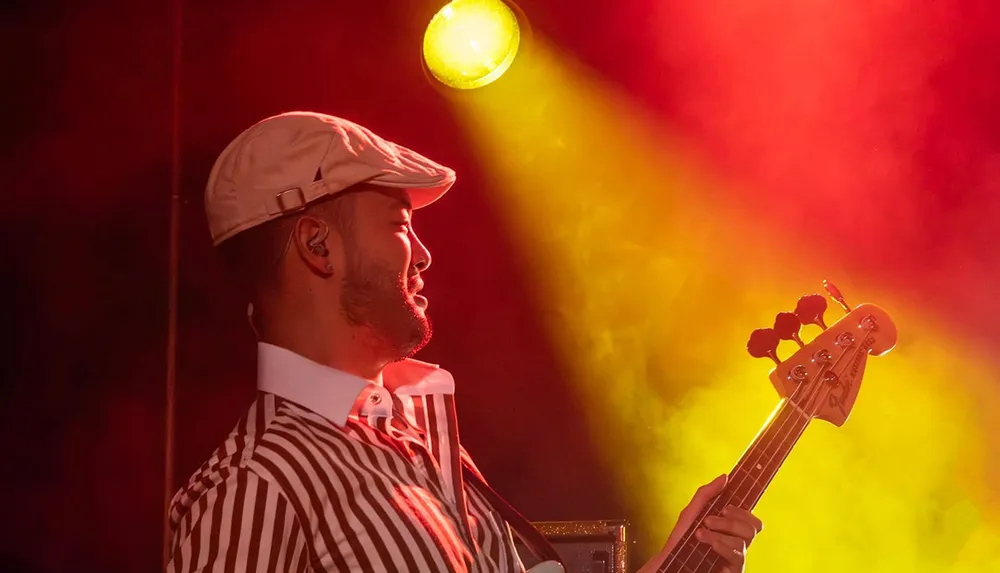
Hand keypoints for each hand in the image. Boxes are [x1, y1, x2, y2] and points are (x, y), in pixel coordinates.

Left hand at [638, 474, 762, 572]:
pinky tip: (712, 545)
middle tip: (708, 520)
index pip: (751, 520)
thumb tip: (725, 477)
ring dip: (719, 534)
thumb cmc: (681, 540)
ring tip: (699, 534)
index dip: (743, 511)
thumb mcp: (691, 513)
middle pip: (752, 529)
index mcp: (731, 530)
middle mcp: (736, 544)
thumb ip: (706, 494)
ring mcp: (735, 559)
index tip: (725, 508)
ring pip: (743, 542)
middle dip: (731, 521)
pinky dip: (724, 547)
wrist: (669, 562)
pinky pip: (739, 558)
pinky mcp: (733, 571)